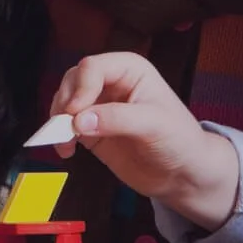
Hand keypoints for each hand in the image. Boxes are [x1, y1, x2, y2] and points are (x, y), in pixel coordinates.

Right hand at [50, 52, 239, 230]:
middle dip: (66, 103)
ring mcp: (98, 105)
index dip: (80, 88)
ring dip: (58, 120)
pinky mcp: (90, 128)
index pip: (92, 67)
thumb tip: (78, 121)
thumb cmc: (179, 141)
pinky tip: (65, 150)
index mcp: (129, 69)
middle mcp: (110, 82)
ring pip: (64, 100)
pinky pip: (65, 125)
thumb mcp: (154, 125)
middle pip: (73, 80)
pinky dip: (59, 136)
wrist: (184, 175)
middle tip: (66, 128)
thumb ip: (117, 119)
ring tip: (65, 143)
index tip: (75, 112)